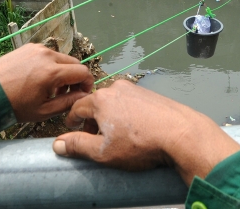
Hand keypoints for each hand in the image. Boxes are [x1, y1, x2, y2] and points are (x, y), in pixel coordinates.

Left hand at [0, 43, 93, 122]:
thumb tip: (84, 97)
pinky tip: (39, 78)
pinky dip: (50, 64)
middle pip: (74, 63)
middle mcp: (47, 56)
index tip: (82, 93)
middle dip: (75, 78)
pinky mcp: (28, 47)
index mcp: (52, 72)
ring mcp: (36, 49)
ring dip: (62, 71)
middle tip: (65, 93)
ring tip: (50, 88)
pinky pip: (47, 54)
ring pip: (61, 58)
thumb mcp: (43, 111)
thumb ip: (68, 103)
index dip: (88, 84)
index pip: (83, 72)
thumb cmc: (14, 105)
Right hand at [52, 80, 239, 185]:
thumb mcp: (103, 152)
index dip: (71, 121)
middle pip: (95, 104)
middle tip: (95, 140)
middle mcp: (116, 88)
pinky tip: (135, 130)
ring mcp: (135, 89)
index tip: (70, 130)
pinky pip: (130, 103)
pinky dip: (127, 114)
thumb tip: (57, 145)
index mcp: (100, 99)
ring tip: (117, 137)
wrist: (181, 135)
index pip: (77, 108)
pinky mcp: (150, 94)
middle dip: (92, 121)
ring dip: (110, 117)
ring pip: (114, 102)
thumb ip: (77, 146)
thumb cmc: (141, 144)